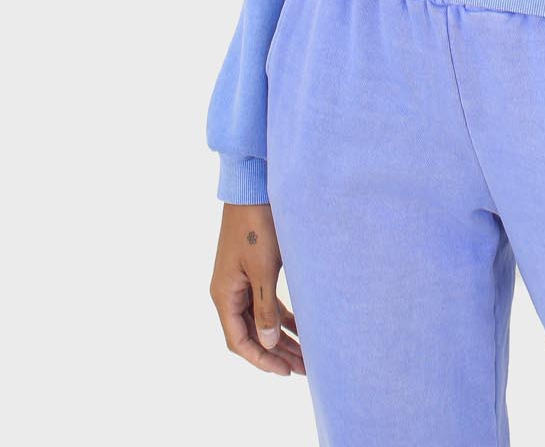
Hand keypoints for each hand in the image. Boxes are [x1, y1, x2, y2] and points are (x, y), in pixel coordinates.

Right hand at [210, 203, 304, 375]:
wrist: (252, 188)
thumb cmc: (258, 226)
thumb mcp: (263, 269)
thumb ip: (265, 308)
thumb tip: (268, 343)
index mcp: (224, 295)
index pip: (239, 341)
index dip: (262, 359)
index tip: (286, 370)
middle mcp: (229, 292)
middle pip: (251, 334)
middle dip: (276, 352)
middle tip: (304, 368)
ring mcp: (240, 282)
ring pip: (260, 320)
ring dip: (280, 337)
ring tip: (305, 354)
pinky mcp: (252, 271)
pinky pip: (265, 303)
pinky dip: (281, 316)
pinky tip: (300, 327)